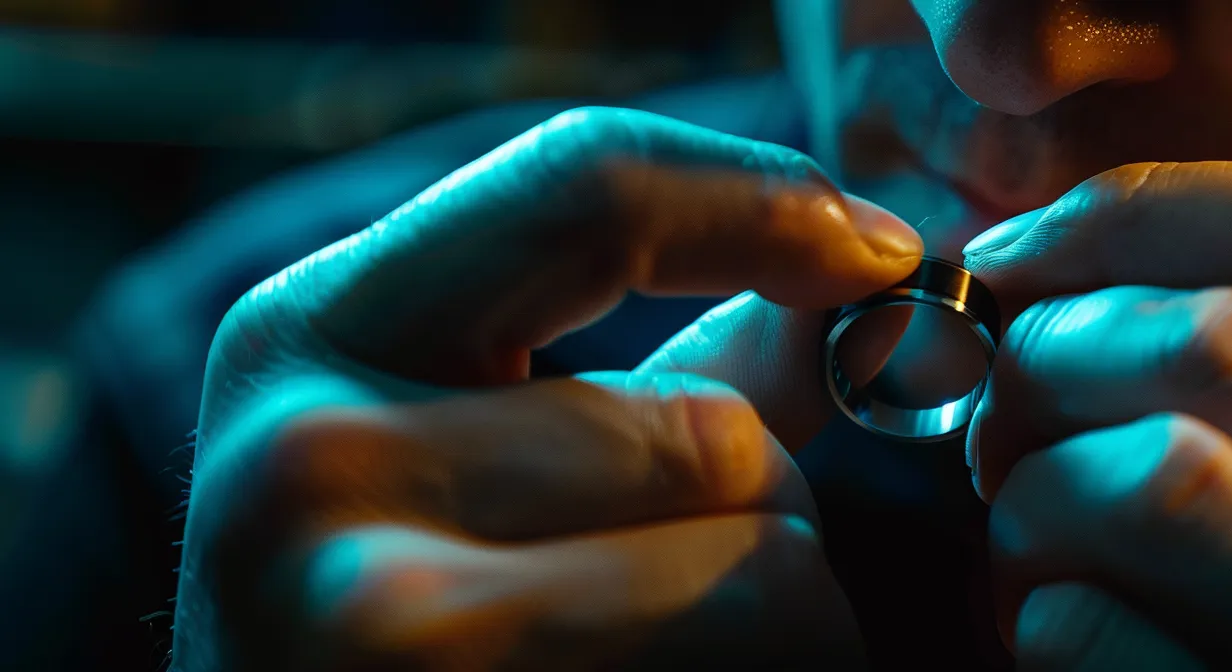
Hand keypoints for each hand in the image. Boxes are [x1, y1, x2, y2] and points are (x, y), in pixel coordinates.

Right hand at [173, 108, 923, 670]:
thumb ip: (660, 360)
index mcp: (305, 336)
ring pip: (769, 578)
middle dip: (755, 508)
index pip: (586, 186)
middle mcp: (315, 472)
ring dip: (776, 623)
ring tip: (650, 655)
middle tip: (658, 577)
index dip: (768, 202)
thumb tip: (855, 266)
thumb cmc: (394, 619)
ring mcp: (383, 626)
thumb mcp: (470, 448)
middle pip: (719, 436)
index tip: (882, 254)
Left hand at [961, 163, 1231, 670]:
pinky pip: (1106, 642)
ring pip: (1169, 476)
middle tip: (1000, 411)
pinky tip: (1058, 635)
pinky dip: (1043, 621)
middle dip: (1058, 355)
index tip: (1013, 255)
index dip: (1137, 217)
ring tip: (1029, 535)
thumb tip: (1055, 270)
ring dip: (1038, 496)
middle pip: (1231, 341)